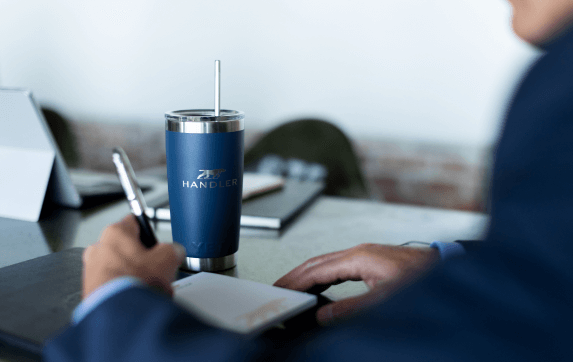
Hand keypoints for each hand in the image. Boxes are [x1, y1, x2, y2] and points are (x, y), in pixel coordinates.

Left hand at [82, 215, 186, 298]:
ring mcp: (91, 270)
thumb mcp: (168, 258)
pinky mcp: (90, 290)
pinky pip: (111, 285)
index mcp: (115, 232)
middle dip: (141, 258)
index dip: (148, 232)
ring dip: (131, 275)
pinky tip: (135, 297)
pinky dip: (123, 289)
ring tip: (147, 287)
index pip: (134, 221)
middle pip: (126, 248)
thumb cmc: (136, 282)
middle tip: (155, 269)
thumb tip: (175, 252)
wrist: (119, 313)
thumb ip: (173, 249)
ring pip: (118, 267)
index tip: (153, 239)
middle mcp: (98, 248)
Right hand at [273, 243, 438, 323]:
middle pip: (318, 262)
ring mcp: (366, 253)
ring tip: (293, 286)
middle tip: (278, 287)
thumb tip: (324, 315)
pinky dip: (323, 273)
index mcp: (359, 258)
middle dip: (296, 275)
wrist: (446, 270)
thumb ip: (352, 309)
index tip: (281, 290)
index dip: (297, 281)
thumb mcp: (384, 300)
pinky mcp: (372, 259)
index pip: (318, 270)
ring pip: (327, 261)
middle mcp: (360, 251)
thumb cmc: (422, 281)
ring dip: (309, 273)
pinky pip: (339, 264)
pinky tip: (321, 282)